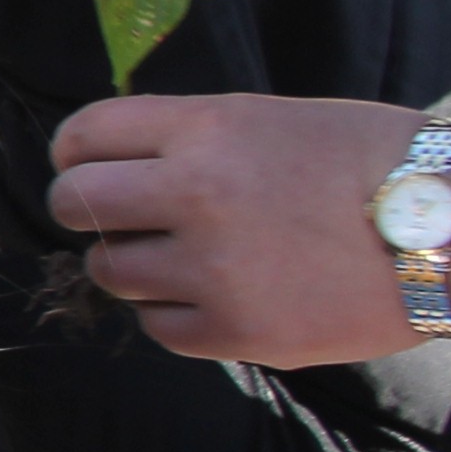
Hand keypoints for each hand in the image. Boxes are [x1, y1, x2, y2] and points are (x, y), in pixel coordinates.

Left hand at [49, 94, 433, 364]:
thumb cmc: (374, 166)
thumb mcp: (278, 120)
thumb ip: (196, 137)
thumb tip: (120, 158)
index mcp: (208, 129)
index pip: (84, 134)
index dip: (77, 153)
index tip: (88, 165)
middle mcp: (198, 192)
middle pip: (75, 202)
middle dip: (86, 210)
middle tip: (120, 219)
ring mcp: (215, 267)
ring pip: (109, 271)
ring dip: (131, 266)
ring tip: (182, 260)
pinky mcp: (238, 331)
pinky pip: (158, 327)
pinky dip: (175, 316)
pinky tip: (216, 298)